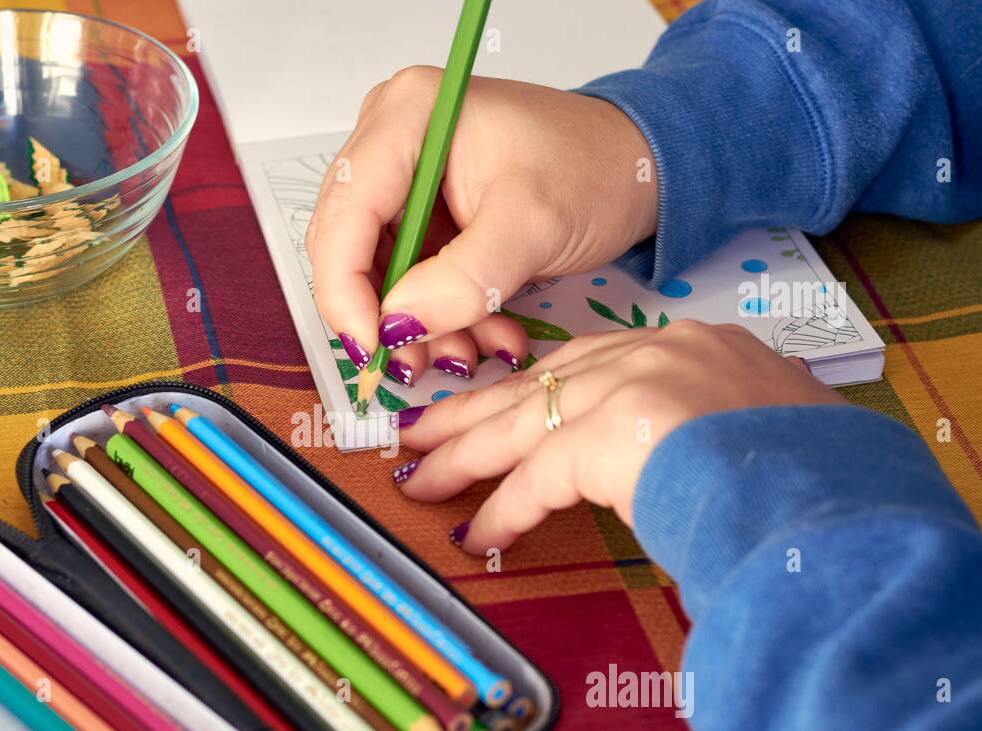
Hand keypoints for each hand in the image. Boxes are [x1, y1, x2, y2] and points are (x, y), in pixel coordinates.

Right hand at [306, 67, 657, 386]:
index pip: (343, 214)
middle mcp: (390, 137)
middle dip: (387, 313)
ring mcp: (403, 175)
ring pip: (378, 272)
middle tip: (420, 363)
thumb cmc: (595, 170)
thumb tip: (396, 328)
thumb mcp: (533, 227)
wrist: (637, 167)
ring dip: (422, 324)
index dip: (344, 291)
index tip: (372, 349)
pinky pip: (409, 277)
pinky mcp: (422, 211)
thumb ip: (463, 281)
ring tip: (477, 350)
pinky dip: (443, 314)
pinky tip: (487, 333)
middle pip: (349, 246)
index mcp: (406, 115)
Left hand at [393, 322, 845, 552]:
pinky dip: (505, 509)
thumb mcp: (750, 432)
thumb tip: (664, 465)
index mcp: (688, 348)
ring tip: (420, 480)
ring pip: (522, 424)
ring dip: (464, 458)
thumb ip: (697, 431)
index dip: (526, 392)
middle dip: (471, 414)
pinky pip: (538, 477)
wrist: (836, 497)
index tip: (487, 408)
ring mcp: (635, 386)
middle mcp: (657, 354)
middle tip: (422, 431)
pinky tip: (477, 533)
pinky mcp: (616, 432)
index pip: (583, 365)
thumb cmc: (806, 478)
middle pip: (537, 385)